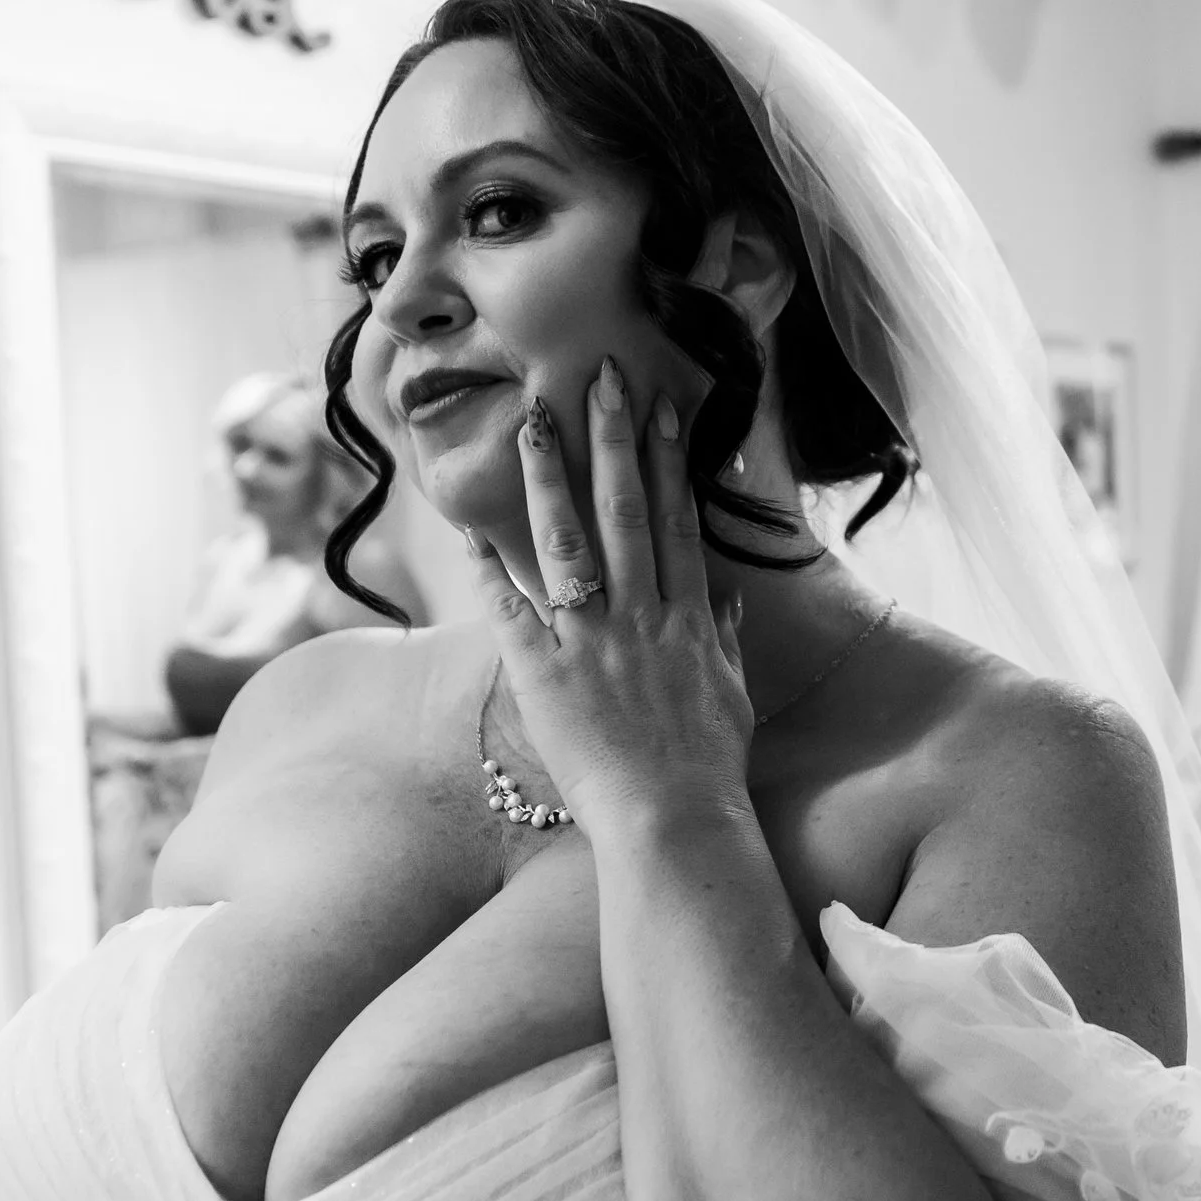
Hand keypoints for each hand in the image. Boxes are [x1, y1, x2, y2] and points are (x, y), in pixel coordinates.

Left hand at [467, 358, 751, 828]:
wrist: (676, 823)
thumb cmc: (709, 769)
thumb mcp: (733, 698)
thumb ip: (729, 644)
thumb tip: (733, 605)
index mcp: (688, 620)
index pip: (674, 521)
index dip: (666, 459)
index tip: (657, 406)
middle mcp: (642, 617)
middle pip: (626, 511)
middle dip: (612, 439)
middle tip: (598, 376)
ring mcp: (593, 643)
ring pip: (570, 541)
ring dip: (551, 477)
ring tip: (535, 418)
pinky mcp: (547, 676)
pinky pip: (511, 611)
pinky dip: (489, 567)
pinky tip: (468, 524)